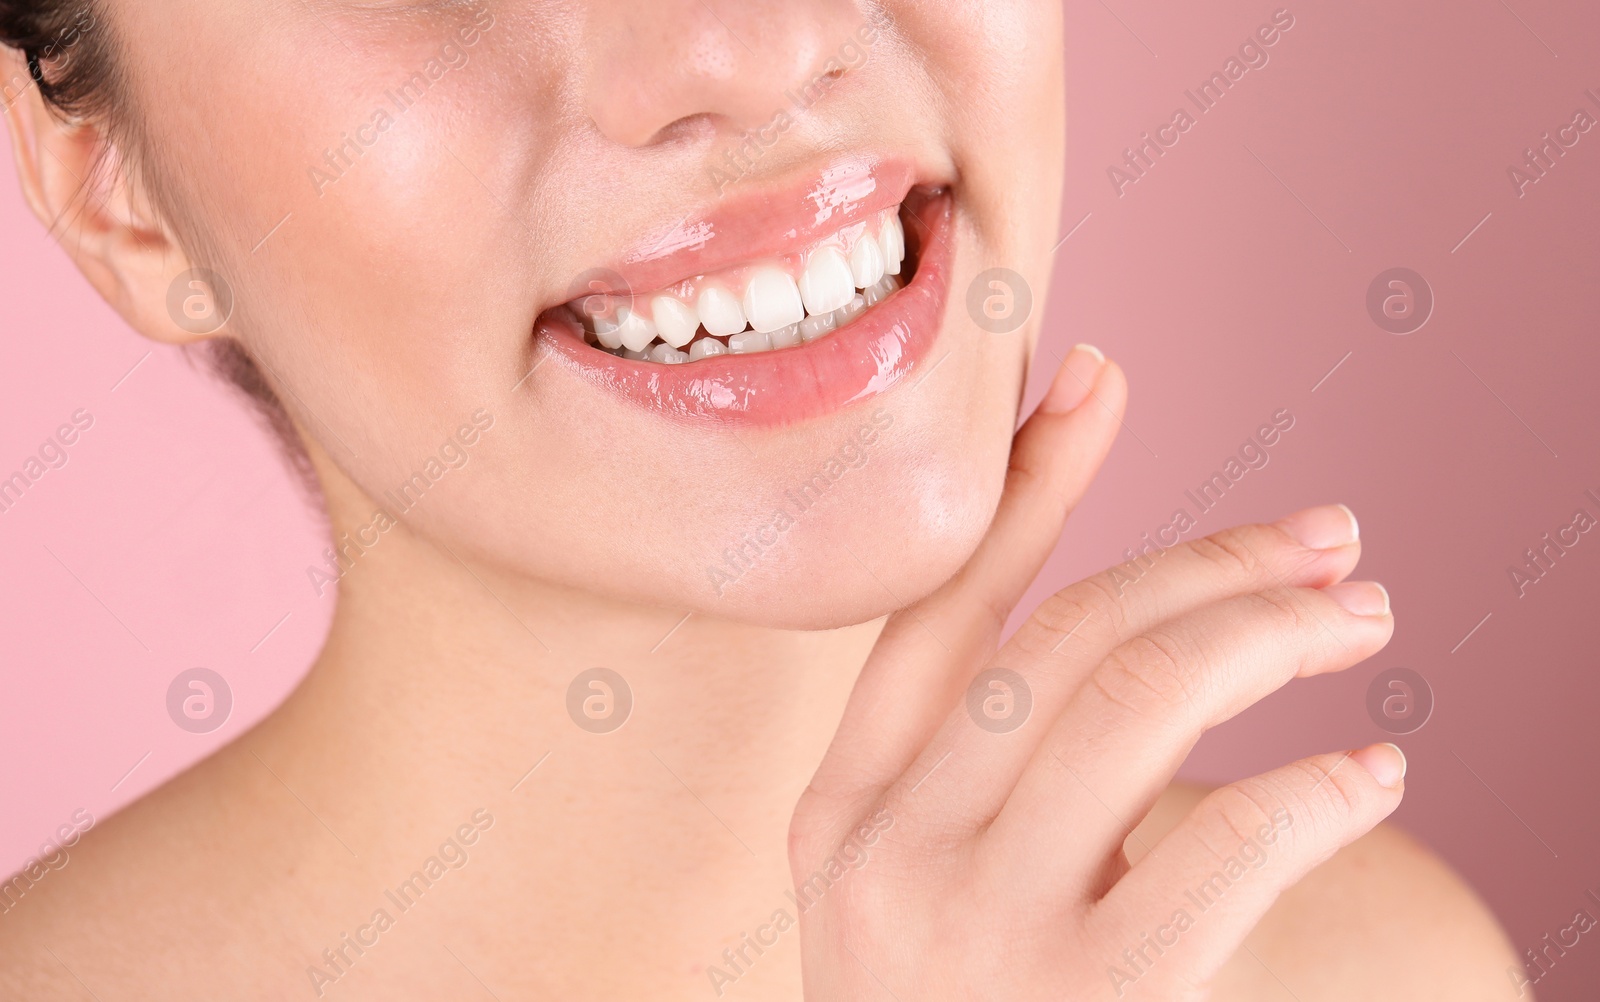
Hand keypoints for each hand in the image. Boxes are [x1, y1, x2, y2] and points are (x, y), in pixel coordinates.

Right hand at [790, 347, 1403, 1000]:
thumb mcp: (926, 887)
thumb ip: (985, 763)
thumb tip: (1127, 617)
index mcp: (840, 810)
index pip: (940, 606)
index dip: (1028, 482)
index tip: (1102, 375)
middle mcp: (886, 853)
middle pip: (1067, 637)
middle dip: (1212, 560)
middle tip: (1331, 541)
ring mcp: (976, 933)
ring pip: (1141, 703)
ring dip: (1274, 634)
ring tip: (1364, 621)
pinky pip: (1221, 852)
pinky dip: (1317, 790)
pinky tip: (1373, 771)